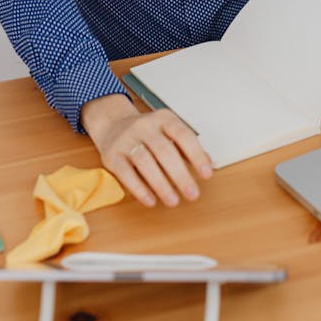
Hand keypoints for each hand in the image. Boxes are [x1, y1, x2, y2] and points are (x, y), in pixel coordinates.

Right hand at [81, 94, 212, 207]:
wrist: (112, 124)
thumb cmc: (146, 133)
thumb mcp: (168, 132)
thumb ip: (187, 147)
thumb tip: (208, 163)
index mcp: (163, 119)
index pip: (183, 135)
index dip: (196, 155)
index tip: (206, 174)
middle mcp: (145, 126)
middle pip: (164, 150)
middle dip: (180, 175)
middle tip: (192, 194)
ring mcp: (127, 140)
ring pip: (145, 162)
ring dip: (161, 184)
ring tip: (173, 201)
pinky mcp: (112, 155)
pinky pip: (126, 173)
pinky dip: (139, 188)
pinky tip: (151, 200)